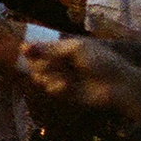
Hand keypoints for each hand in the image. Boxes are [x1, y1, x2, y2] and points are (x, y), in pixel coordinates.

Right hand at [18, 38, 140, 125]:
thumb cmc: (100, 61)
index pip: (38, 47)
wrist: (116, 84)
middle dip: (38, 64)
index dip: (29, 49)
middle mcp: (58, 62)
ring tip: (62, 77)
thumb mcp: (75, 49)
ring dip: (48, 76)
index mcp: (62, 48)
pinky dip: (56, 86)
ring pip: (39, 76)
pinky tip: (67, 86)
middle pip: (34, 62)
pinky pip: (49, 89)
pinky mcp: (63, 93)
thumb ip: (50, 48)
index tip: (25, 50)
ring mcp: (59, 77)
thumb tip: (24, 47)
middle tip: (51, 64)